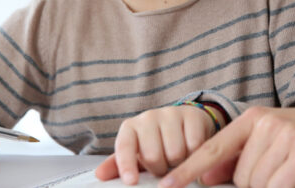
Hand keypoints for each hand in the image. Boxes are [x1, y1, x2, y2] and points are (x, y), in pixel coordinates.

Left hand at [95, 104, 217, 183]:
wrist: (184, 122)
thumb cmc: (157, 142)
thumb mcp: (137, 154)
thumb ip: (119, 165)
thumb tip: (100, 175)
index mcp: (130, 128)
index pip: (124, 147)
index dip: (126, 165)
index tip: (132, 181)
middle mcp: (148, 117)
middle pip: (153, 156)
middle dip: (160, 169)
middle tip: (163, 166)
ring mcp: (171, 113)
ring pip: (176, 153)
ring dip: (179, 164)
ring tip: (176, 158)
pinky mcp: (192, 115)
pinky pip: (194, 145)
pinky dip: (194, 155)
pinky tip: (190, 151)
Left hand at [159, 107, 294, 187]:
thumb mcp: (275, 138)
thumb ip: (243, 155)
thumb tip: (209, 175)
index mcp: (253, 117)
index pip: (212, 148)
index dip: (188, 171)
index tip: (166, 185)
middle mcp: (265, 123)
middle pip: (238, 177)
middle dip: (253, 187)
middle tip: (281, 174)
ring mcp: (284, 137)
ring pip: (256, 185)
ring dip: (272, 187)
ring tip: (293, 173)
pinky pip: (277, 187)